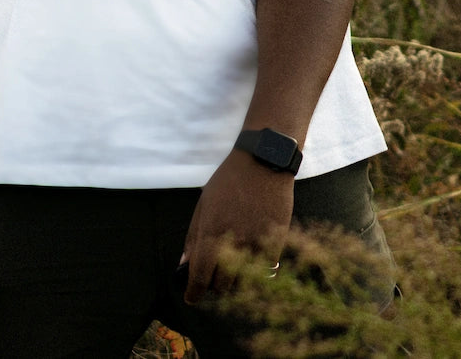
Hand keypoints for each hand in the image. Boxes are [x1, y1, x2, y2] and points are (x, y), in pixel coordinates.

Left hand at [180, 152, 293, 304]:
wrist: (264, 161)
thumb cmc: (229, 180)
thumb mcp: (204, 202)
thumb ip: (193, 235)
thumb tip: (184, 264)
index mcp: (211, 232)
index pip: (200, 276)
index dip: (194, 293)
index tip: (192, 298)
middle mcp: (233, 242)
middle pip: (222, 284)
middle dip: (215, 285)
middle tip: (214, 277)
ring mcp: (256, 244)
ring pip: (244, 280)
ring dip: (236, 278)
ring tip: (234, 267)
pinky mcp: (276, 241)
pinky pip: (266, 269)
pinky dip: (258, 268)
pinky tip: (255, 259)